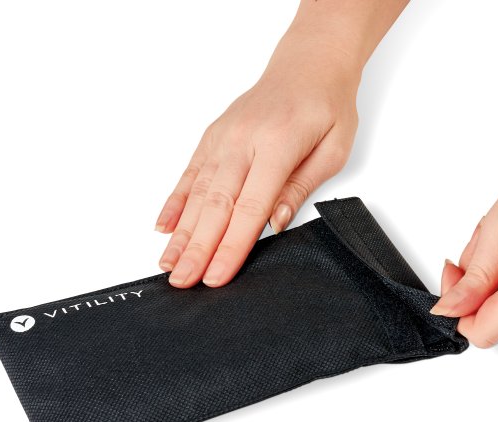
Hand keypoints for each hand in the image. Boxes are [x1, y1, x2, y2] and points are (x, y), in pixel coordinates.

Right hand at [154, 34, 358, 288]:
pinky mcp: (212, 137)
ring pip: (197, 193)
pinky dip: (174, 201)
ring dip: (181, 232)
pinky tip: (164, 227)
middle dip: (197, 248)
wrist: (308, 63)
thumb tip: (274, 224)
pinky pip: (189, 173)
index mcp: (276, 145)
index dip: (231, 247)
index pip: (250, 208)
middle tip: (182, 282)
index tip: (216, 277)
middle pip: (216, 205)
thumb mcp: (333, 150)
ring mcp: (223, 138)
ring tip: (167, 264)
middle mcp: (242, 140)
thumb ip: (300, 187)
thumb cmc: (325, 106)